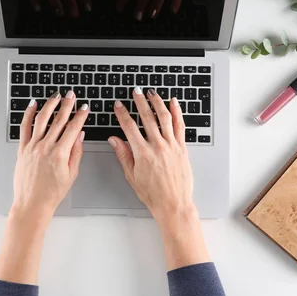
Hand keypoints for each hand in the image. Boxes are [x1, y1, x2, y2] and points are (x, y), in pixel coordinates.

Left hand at [12, 90, 88, 218]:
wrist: (32, 203)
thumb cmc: (52, 193)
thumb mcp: (71, 174)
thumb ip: (76, 152)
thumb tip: (80, 135)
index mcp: (60, 154)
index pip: (73, 128)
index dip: (80, 116)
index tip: (85, 108)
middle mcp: (45, 147)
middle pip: (58, 120)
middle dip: (67, 105)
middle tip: (71, 95)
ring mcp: (32, 147)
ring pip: (41, 119)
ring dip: (50, 105)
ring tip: (56, 96)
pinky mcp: (22, 149)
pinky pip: (24, 127)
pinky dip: (28, 114)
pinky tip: (33, 105)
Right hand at [108, 88, 194, 221]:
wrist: (173, 204)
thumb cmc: (152, 193)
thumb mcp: (131, 175)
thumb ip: (123, 154)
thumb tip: (114, 139)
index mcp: (142, 153)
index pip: (129, 127)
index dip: (122, 114)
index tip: (118, 105)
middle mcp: (158, 146)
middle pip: (147, 117)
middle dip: (139, 102)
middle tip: (135, 92)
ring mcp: (171, 145)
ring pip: (164, 117)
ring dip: (157, 102)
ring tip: (151, 93)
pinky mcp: (182, 147)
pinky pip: (180, 125)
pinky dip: (177, 112)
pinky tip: (173, 102)